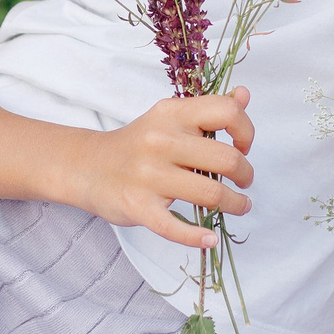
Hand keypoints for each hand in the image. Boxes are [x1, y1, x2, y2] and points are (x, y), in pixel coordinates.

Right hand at [65, 88, 254, 249]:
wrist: (88, 167)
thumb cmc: (138, 144)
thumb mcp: (170, 118)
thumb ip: (208, 109)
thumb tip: (244, 95)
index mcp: (172, 114)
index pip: (227, 112)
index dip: (246, 131)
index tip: (242, 147)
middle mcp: (161, 140)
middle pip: (226, 158)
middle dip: (245, 174)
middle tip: (244, 182)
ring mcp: (148, 175)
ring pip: (211, 194)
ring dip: (234, 204)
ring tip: (238, 205)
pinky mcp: (138, 206)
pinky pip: (175, 228)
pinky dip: (198, 237)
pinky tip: (210, 238)